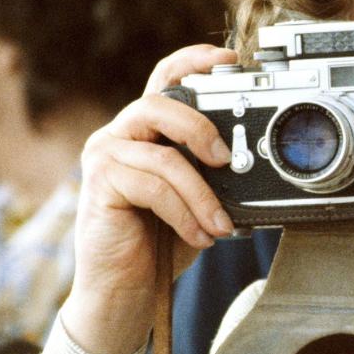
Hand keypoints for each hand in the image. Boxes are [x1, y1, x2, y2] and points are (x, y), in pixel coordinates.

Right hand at [61, 45, 236, 353]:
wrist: (125, 294)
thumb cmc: (160, 247)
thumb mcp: (197, 203)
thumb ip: (213, 177)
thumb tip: (255, 165)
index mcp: (144, 134)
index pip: (164, 80)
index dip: (193, 61)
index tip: (230, 59)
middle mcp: (118, 137)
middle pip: (159, 103)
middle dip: (200, 127)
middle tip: (226, 159)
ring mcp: (104, 159)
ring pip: (163, 156)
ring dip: (202, 194)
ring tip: (221, 224)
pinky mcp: (99, 186)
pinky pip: (152, 186)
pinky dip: (184, 213)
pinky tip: (200, 236)